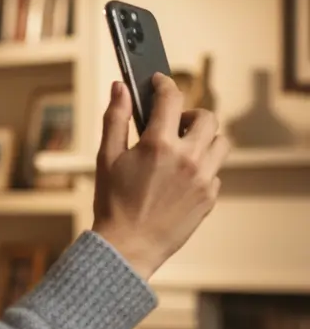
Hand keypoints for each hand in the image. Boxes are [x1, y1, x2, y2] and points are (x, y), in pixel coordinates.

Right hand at [92, 75, 229, 279]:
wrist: (128, 246)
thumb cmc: (112, 203)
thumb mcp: (106, 157)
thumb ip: (115, 118)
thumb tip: (120, 87)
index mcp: (158, 145)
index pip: (171, 98)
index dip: (164, 84)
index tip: (159, 82)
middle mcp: (187, 158)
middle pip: (207, 117)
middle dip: (190, 115)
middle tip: (173, 125)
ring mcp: (203, 178)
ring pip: (221, 142)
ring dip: (204, 139)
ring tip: (182, 150)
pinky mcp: (210, 197)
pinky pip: (215, 171)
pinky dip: (202, 168)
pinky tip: (180, 179)